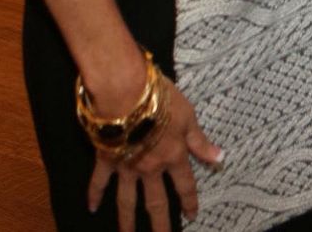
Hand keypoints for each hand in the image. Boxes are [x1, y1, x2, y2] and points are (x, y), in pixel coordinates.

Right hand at [87, 79, 222, 230]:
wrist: (126, 92)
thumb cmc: (161, 99)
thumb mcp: (188, 116)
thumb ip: (200, 141)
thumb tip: (220, 159)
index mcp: (173, 156)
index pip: (184, 184)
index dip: (189, 201)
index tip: (192, 216)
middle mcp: (150, 168)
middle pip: (156, 202)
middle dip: (160, 224)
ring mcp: (126, 167)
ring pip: (127, 200)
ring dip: (127, 221)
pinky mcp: (106, 159)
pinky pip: (99, 181)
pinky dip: (94, 194)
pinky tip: (91, 208)